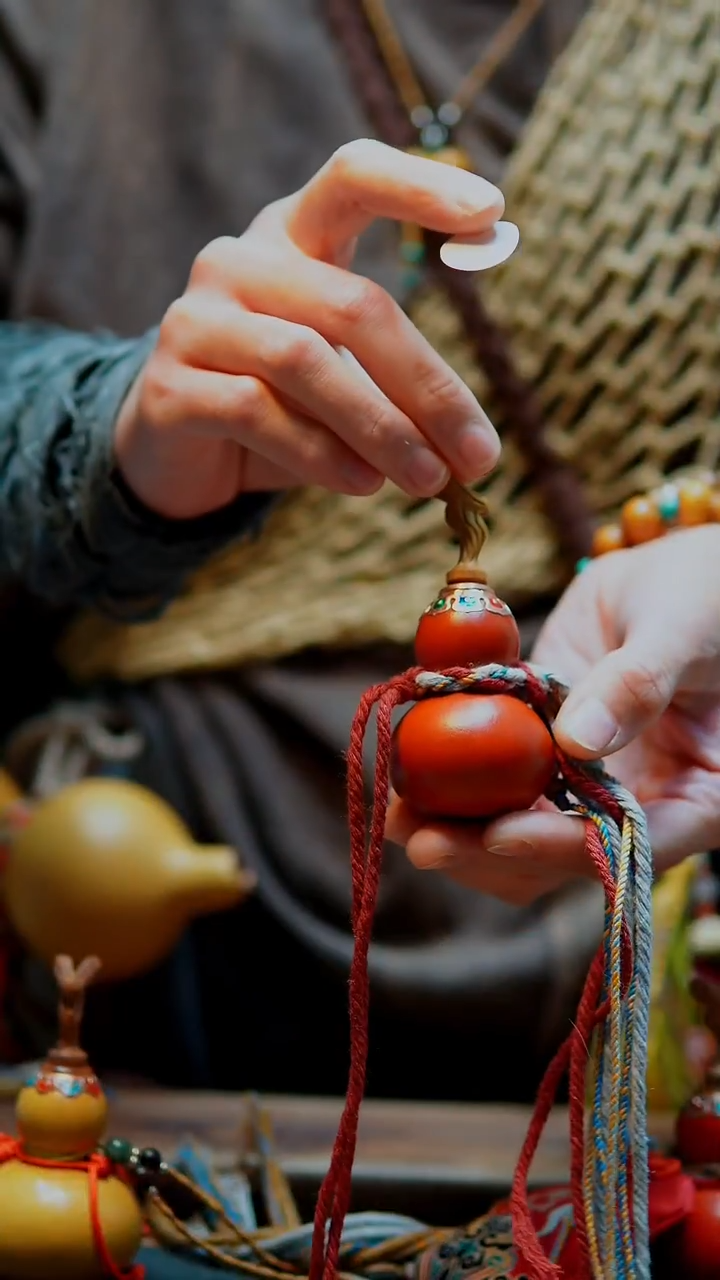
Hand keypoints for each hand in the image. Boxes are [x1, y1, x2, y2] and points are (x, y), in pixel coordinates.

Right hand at [114, 139, 501, 518]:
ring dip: (380, 428)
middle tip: (479, 455)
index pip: (353, 175)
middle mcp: (238, 261)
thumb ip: (400, 386)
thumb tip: (475, 447)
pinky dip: (320, 454)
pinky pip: (256, 411)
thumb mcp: (346, 377)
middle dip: (427, 386)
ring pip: (305, 360)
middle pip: (352, 304)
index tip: (492, 212)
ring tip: (428, 479)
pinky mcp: (169, 386)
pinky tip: (362, 483)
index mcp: (292, 235)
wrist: (177, 452)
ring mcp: (195, 319)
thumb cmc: (280, 403)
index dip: (419, 185)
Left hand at [387, 527, 719, 903]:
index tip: (498, 833)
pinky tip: (402, 768)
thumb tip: (578, 742)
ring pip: (519, 829)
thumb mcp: (681, 629)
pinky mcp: (545, 746)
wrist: (687, 567)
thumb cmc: (710, 593)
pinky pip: (497, 777)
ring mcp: (588, 779)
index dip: (560, 847)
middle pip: (561, 854)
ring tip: (395, 816)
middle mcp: (641, 802)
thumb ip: (637, 683)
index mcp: (699, 796)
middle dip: (488, 851)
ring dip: (457, 827)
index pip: (627, 844)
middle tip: (423, 839)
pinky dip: (451, 779)